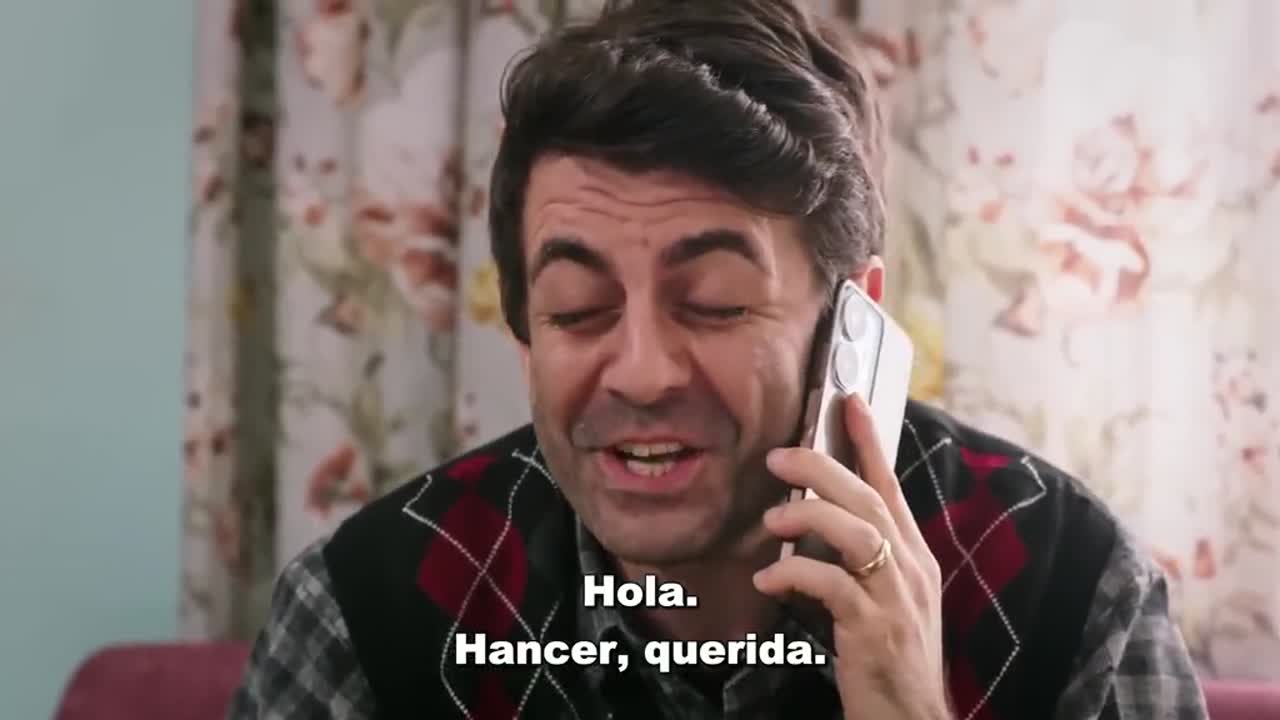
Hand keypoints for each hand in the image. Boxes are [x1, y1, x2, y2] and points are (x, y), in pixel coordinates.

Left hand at [753, 393, 951, 719]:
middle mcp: (910, 568)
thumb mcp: (883, 598)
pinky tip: (769, 578)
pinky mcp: (874, 628)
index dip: (869, 441)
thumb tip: (814, 520)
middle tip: (778, 454)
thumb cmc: (890, 657)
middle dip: (822, 466)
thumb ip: (858, 559)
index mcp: (912, 556)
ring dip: (809, 514)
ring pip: (856, 531)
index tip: (848, 401)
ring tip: (772, 517)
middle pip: (868, 498)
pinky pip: (831, 585)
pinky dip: (796, 573)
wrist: (913, 718)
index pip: (890, 485)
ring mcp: (896, 597)